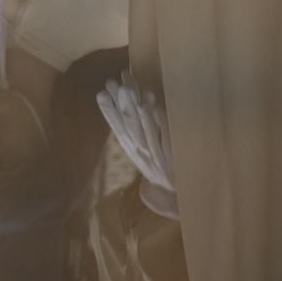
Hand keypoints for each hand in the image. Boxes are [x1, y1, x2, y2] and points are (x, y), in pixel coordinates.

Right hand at [99, 75, 177, 215]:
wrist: (179, 197)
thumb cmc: (160, 175)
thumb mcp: (143, 158)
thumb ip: (135, 139)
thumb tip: (128, 111)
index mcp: (132, 152)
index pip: (118, 129)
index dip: (109, 112)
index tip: (102, 92)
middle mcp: (141, 153)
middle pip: (129, 126)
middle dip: (121, 103)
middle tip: (114, 82)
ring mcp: (156, 156)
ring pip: (143, 129)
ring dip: (136, 108)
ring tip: (130, 88)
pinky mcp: (172, 157)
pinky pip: (164, 137)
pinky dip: (158, 122)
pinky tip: (154, 106)